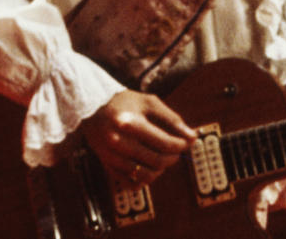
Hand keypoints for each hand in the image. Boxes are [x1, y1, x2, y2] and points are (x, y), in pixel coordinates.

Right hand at [81, 90, 197, 186]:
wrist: (93, 108)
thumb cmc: (126, 103)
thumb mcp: (150, 103)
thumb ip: (172, 119)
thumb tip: (192, 137)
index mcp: (130, 123)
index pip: (164, 143)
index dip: (181, 145)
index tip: (187, 142)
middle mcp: (118, 142)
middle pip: (156, 160)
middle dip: (173, 157)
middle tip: (177, 150)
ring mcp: (111, 156)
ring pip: (145, 175)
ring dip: (161, 169)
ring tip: (164, 158)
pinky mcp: (107, 165)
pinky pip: (130, 183)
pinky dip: (145, 180)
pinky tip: (150, 168)